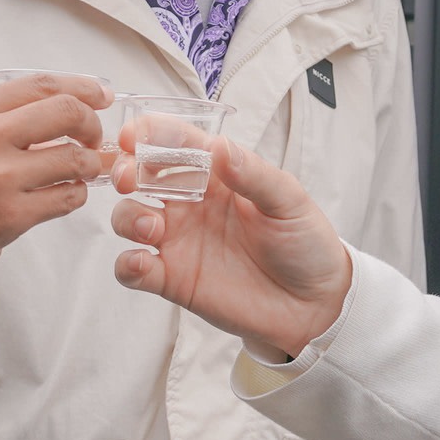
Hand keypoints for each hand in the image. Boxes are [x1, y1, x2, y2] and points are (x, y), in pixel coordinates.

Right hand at [0, 74, 109, 264]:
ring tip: (82, 171)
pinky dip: (74, 195)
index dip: (81, 86)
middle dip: (91, 124)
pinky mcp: (11, 217)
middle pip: (67, 112)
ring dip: (88, 165)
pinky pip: (65, 198)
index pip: (40, 84)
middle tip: (94, 137)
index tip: (99, 94)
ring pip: (74, 158)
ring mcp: (0, 177)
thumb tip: (30, 104)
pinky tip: (66, 194)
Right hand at [108, 131, 352, 360]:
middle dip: (126, 171)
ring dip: (128, 217)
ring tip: (151, 227)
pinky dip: (127, 264)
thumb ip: (253, 175)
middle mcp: (190, 203)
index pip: (175, 142)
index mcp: (217, 175)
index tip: (133, 136)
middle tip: (129, 178)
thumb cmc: (305, 244)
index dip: (150, 134)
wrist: (313, 305)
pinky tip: (142, 262)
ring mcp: (178, 241)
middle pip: (141, 176)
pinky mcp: (172, 279)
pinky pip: (134, 268)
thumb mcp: (289, 202)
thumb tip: (220, 146)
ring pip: (128, 218)